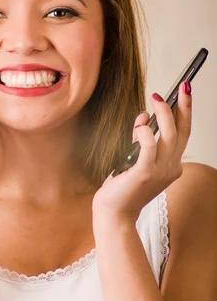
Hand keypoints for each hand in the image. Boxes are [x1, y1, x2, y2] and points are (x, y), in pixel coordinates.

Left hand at [92, 81, 191, 223]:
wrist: (114, 213)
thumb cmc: (123, 187)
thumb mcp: (135, 159)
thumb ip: (142, 140)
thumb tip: (144, 118)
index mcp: (171, 166)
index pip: (183, 134)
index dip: (185, 112)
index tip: (185, 93)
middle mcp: (171, 168)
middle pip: (183, 131)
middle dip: (184, 107)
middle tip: (181, 87)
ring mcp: (160, 171)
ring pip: (170, 135)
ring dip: (164, 113)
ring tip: (155, 99)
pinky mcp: (144, 173)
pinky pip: (150, 145)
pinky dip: (145, 131)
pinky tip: (140, 124)